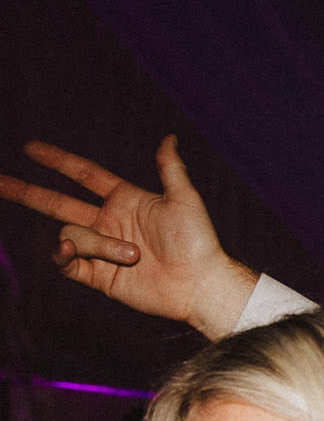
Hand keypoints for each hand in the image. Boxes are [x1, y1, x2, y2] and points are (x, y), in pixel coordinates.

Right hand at [0, 136, 255, 339]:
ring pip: (72, 236)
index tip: (30, 148)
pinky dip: (65, 256)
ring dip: (98, 243)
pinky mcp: (99, 276)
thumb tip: (169, 137)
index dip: (58, 161)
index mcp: (125, 200)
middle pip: (56, 203)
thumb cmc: (198, 241)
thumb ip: (170, 168)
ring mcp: (102, 249)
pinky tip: (69, 252)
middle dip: (26, 192)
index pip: (83, 175)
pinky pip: (68, 263)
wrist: (199, 284)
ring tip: (133, 256)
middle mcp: (109, 222)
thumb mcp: (185, 199)